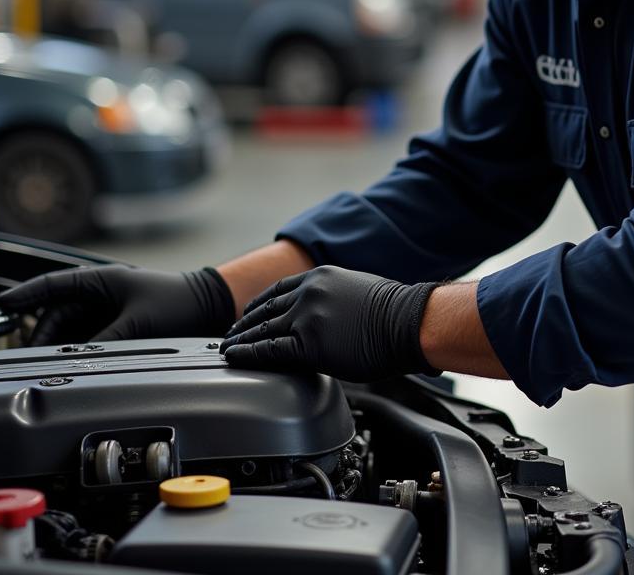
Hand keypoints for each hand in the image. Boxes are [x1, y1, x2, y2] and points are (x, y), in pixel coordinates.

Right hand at [0, 265, 234, 344]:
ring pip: (70, 331)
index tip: (1, 304)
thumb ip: (105, 341)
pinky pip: (87, 340)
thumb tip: (75, 361)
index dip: (26, 295)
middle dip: (42, 335)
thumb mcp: (139, 323)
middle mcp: (101, 294)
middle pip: (57, 315)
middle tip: (30, 360)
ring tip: (48, 366)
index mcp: (103, 280)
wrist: (210, 307)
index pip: (54, 284)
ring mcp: (108, 311)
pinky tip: (73, 366)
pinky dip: (78, 352)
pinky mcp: (118, 327)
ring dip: (60, 347)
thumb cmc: (179, 303)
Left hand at [220, 266, 437, 381]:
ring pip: (262, 329)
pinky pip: (269, 350)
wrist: (407, 322)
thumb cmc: (393, 312)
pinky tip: (237, 357)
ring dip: (240, 339)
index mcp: (320, 276)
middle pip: (265, 309)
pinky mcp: (308, 344)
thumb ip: (332, 297)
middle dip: (244, 323)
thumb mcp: (356, 288)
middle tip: (230, 334)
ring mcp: (306, 317)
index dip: (258, 303)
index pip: (278, 289)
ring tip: (227, 348)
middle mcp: (308, 292)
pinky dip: (248, 354)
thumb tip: (324, 314)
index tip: (248, 312)